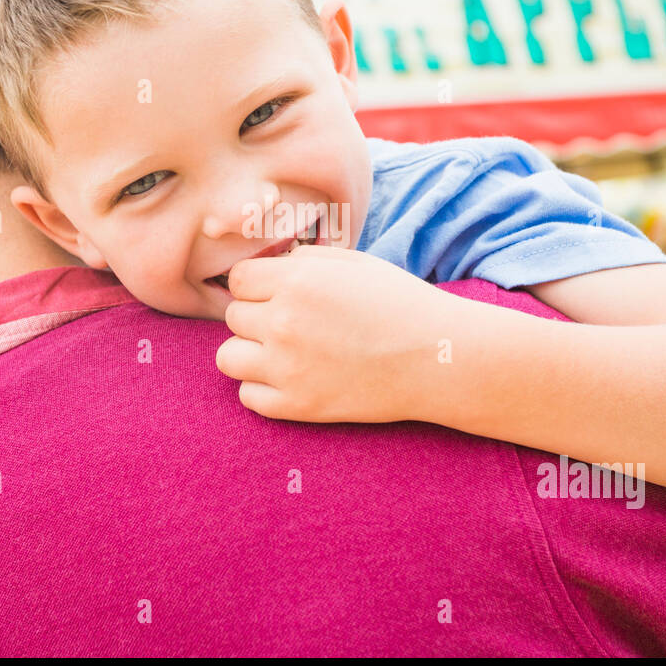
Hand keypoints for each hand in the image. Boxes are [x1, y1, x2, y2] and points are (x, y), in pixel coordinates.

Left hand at [215, 245, 458, 422]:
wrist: (437, 358)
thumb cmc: (400, 304)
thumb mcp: (353, 263)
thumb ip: (303, 260)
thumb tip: (268, 267)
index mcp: (297, 281)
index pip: (238, 280)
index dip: (257, 286)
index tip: (279, 295)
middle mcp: (284, 322)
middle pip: (233, 317)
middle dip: (258, 317)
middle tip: (295, 325)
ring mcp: (287, 367)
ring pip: (228, 357)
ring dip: (251, 353)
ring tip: (284, 353)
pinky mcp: (297, 405)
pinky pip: (247, 396)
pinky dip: (264, 389)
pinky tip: (293, 379)